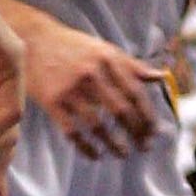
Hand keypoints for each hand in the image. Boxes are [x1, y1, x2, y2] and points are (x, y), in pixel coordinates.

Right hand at [19, 15, 156, 158]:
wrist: (34, 41)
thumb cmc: (74, 47)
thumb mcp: (104, 49)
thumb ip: (132, 65)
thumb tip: (161, 76)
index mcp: (108, 59)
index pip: (135, 92)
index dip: (147, 115)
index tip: (155, 131)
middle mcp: (91, 73)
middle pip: (120, 110)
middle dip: (136, 132)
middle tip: (144, 146)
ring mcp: (70, 89)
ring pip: (98, 125)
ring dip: (114, 144)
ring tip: (123, 153)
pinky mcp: (51, 102)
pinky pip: (72, 132)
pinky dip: (86, 147)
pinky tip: (96, 154)